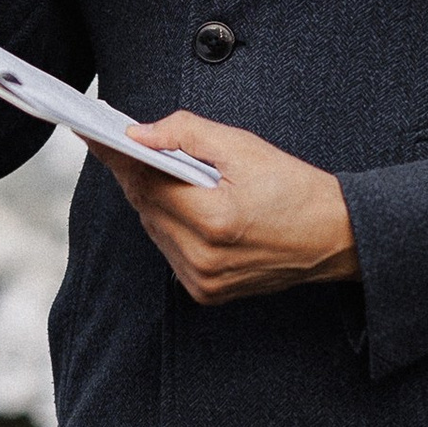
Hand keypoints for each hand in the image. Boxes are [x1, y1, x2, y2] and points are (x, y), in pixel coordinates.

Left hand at [93, 114, 357, 303]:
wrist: (335, 237)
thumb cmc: (294, 188)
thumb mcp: (243, 148)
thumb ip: (186, 134)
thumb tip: (138, 134)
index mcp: (212, 220)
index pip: (145, 181)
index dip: (117, 155)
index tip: (92, 133)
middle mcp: (202, 258)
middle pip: (144, 206)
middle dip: (136, 174)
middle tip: (125, 143)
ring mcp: (203, 281)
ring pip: (153, 229)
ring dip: (152, 201)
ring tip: (156, 172)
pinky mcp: (205, 293)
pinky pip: (169, 251)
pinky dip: (169, 226)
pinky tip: (183, 205)